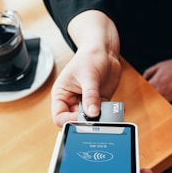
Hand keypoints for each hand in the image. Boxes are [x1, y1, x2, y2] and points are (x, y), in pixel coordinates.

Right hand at [51, 10, 120, 126]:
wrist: (104, 51)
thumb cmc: (90, 57)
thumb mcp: (88, 76)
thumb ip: (90, 96)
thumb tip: (92, 114)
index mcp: (62, 95)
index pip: (59, 117)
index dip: (69, 121)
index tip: (82, 118)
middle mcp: (72, 101)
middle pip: (75, 121)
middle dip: (86, 121)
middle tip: (97, 117)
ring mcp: (86, 103)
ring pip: (90, 120)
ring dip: (98, 119)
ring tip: (105, 111)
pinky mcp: (99, 103)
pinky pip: (102, 115)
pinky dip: (108, 115)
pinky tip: (112, 109)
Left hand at [143, 48, 171, 108]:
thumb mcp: (159, 65)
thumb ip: (149, 72)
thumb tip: (142, 79)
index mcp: (157, 81)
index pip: (145, 91)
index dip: (142, 93)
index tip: (140, 96)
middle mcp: (164, 89)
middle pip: (152, 99)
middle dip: (149, 100)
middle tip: (146, 103)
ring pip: (161, 104)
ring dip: (158, 104)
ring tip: (155, 107)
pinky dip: (170, 110)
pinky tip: (167, 110)